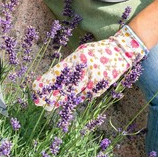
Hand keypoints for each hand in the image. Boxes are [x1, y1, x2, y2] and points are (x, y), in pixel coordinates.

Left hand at [32, 26, 147, 110]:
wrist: (122, 52)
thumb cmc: (97, 51)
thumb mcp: (81, 52)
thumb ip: (69, 64)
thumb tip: (55, 78)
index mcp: (77, 59)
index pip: (57, 73)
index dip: (46, 82)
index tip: (35, 88)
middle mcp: (84, 71)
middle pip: (63, 88)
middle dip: (50, 96)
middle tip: (39, 102)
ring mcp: (92, 81)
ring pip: (73, 96)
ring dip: (60, 102)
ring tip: (48, 106)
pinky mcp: (99, 89)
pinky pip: (84, 97)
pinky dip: (75, 99)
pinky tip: (66, 103)